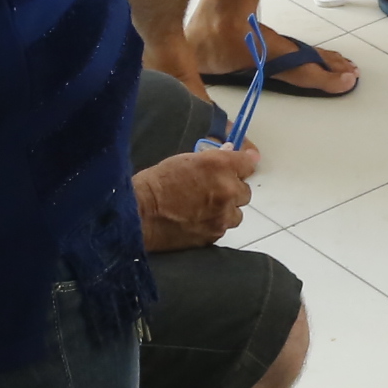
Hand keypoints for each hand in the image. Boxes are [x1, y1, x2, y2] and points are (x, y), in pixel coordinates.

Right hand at [134, 141, 259, 251]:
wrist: (140, 214)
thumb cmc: (157, 182)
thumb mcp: (185, 160)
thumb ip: (212, 160)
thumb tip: (230, 153)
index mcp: (220, 166)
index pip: (248, 164)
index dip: (242, 166)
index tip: (237, 168)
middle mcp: (227, 190)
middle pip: (245, 191)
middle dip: (232, 191)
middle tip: (213, 191)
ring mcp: (222, 216)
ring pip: (236, 213)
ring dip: (226, 210)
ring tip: (205, 209)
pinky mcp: (214, 235)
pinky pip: (223, 228)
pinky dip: (214, 224)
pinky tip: (197, 221)